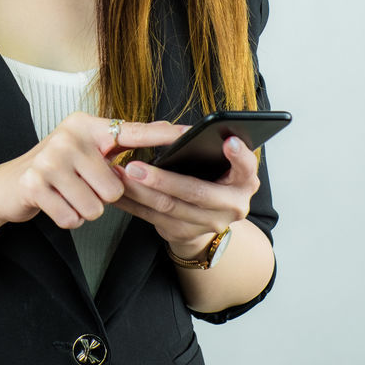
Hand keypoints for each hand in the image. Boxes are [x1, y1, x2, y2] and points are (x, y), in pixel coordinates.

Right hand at [0, 114, 185, 229]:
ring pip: (96, 207)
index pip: (130, 131)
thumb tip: (160, 130)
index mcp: (85, 125)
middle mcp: (68, 136)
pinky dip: (68, 219)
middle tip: (81, 186)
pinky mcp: (34, 185)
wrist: (7, 185)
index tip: (188, 132)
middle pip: (115, 187)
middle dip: (101, 197)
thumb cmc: (55, 169)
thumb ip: (118, 143)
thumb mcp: (84, 149)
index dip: (160, 135)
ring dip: (84, 210)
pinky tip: (55, 204)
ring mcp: (49, 160)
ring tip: (67, 195)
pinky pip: (73, 218)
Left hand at [111, 132, 261, 258]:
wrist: (206, 219)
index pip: (246, 167)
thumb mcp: (220, 164)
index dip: (239, 155)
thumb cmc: (210, 178)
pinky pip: (153, 218)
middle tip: (134, 166)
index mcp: (243, 182)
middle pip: (195, 192)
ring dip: (140, 191)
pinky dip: (132, 204)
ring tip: (119, 175)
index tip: (228, 141)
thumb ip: (210, 149)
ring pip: (169, 207)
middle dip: (162, 180)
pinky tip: (117, 192)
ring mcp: (209, 223)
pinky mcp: (185, 234)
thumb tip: (174, 130)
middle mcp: (232, 206)